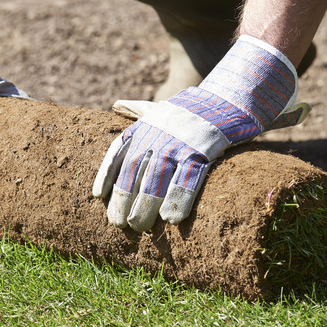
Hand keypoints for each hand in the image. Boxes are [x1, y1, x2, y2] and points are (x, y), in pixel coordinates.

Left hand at [93, 35, 309, 230]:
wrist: (230, 99)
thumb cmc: (191, 110)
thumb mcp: (162, 106)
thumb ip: (138, 110)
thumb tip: (116, 104)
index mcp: (145, 125)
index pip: (118, 150)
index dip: (106, 173)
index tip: (96, 196)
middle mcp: (157, 133)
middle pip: (134, 170)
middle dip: (123, 198)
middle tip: (120, 223)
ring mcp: (179, 142)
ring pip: (156, 178)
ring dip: (145, 205)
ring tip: (139, 227)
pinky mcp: (203, 150)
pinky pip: (188, 179)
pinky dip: (179, 199)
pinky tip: (171, 220)